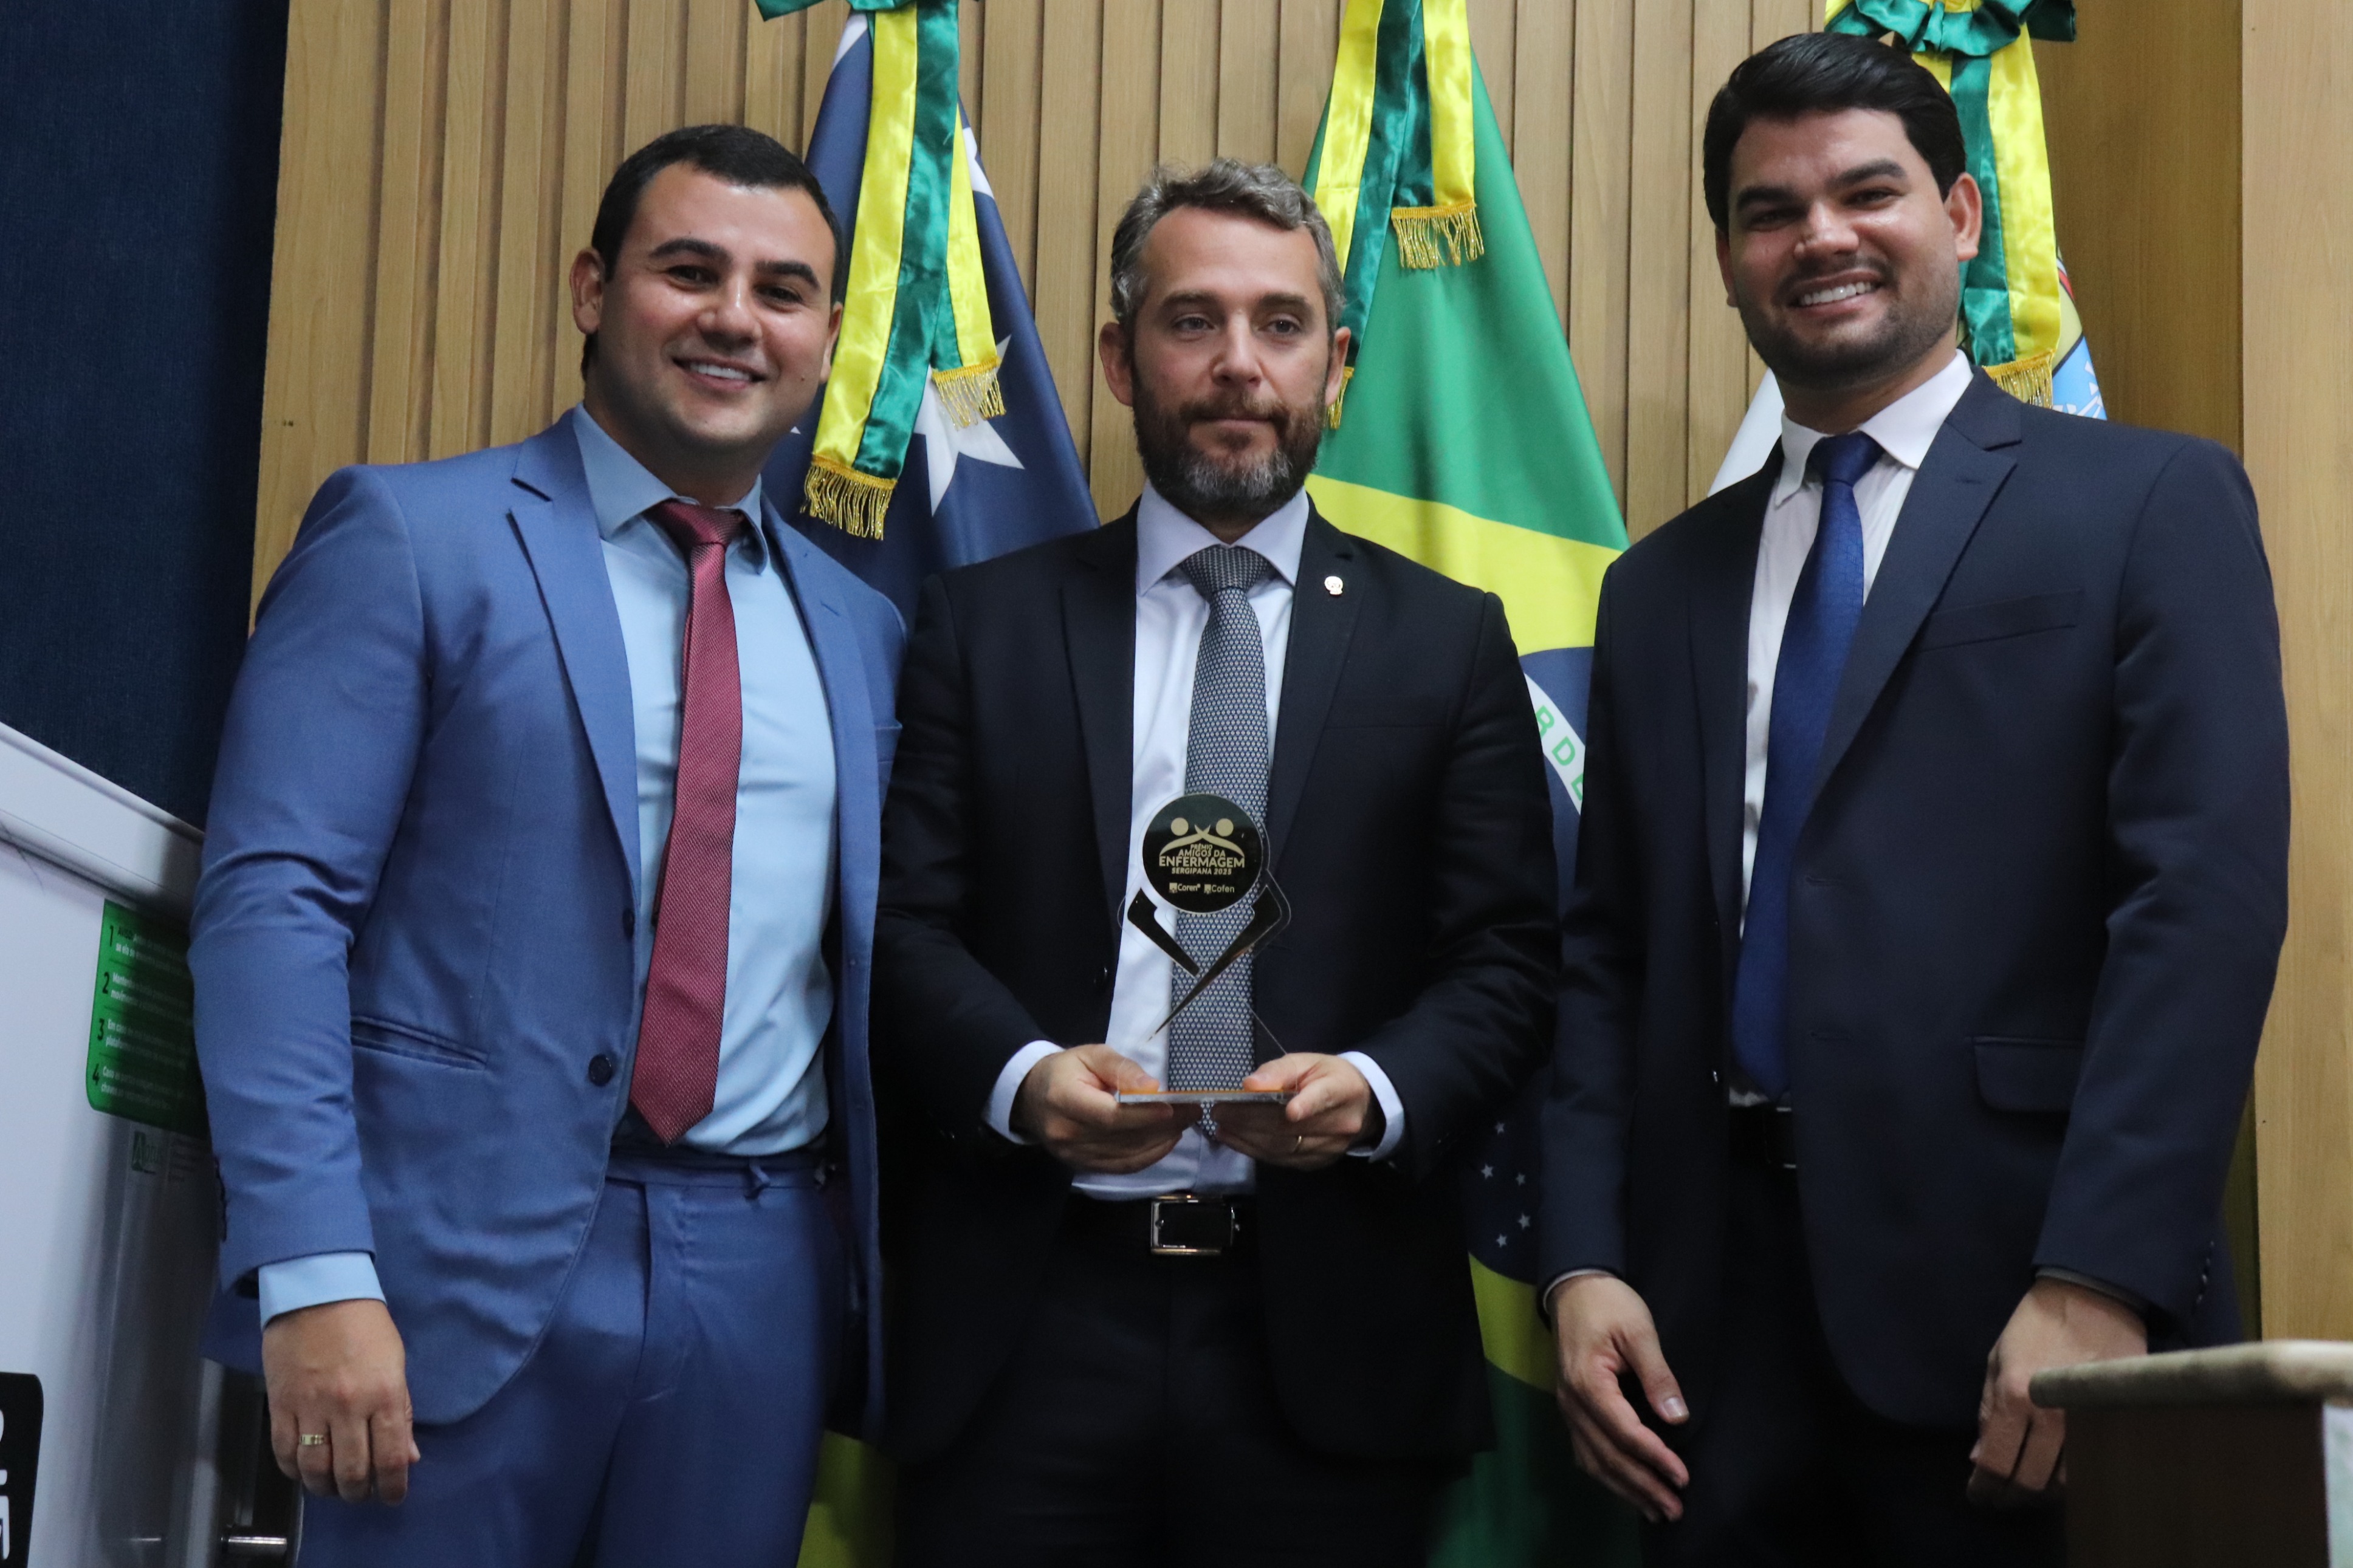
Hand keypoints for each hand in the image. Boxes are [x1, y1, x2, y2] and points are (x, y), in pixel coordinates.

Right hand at [261, 1297, 418, 1504]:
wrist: (317, 1292)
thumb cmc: (365, 1325)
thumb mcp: (396, 1363)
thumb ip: (402, 1412)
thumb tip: (408, 1456)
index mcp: (385, 1394)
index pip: (392, 1457)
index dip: (394, 1486)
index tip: (393, 1496)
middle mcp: (349, 1406)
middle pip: (352, 1471)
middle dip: (358, 1492)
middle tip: (360, 1494)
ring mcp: (312, 1406)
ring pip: (315, 1469)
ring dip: (325, 1488)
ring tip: (333, 1488)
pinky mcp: (281, 1404)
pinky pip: (285, 1452)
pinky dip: (294, 1470)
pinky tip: (304, 1470)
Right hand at [1012, 1044, 1197, 1172]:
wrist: (1031, 1096)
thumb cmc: (1066, 1070)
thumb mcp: (1091, 1055)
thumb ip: (1121, 1068)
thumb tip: (1152, 1087)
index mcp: (1065, 1099)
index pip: (1111, 1115)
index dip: (1145, 1116)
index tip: (1175, 1107)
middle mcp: (1066, 1133)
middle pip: (1122, 1138)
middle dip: (1163, 1127)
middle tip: (1192, 1111)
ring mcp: (1072, 1155)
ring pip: (1126, 1156)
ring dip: (1161, 1142)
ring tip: (1184, 1124)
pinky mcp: (1081, 1166)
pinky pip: (1121, 1167)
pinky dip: (1148, 1156)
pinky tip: (1166, 1141)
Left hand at [1208, 1054, 1378, 1170]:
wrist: (1361, 1106)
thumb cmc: (1328, 1077)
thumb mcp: (1308, 1062)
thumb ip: (1280, 1070)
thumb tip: (1249, 1084)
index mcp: (1342, 1089)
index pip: (1325, 1098)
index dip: (1307, 1105)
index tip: (1289, 1110)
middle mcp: (1341, 1123)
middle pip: (1292, 1127)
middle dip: (1250, 1120)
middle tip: (1220, 1111)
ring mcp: (1330, 1148)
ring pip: (1284, 1147)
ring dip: (1247, 1139)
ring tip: (1222, 1127)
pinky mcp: (1318, 1162)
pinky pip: (1283, 1160)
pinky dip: (1256, 1151)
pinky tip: (1236, 1140)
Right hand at [1550, 1273, 1689, 1522]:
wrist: (1574, 1288)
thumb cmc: (1609, 1304)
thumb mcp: (1639, 1331)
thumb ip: (1657, 1375)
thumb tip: (1677, 1419)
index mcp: (1588, 1383)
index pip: (1624, 1432)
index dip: (1654, 1457)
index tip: (1682, 1476)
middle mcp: (1572, 1404)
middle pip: (1607, 1456)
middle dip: (1642, 1486)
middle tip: (1673, 1509)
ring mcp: (1568, 1409)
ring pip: (1593, 1461)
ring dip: (1625, 1489)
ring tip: (1655, 1510)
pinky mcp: (1572, 1409)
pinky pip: (1586, 1452)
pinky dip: (1607, 1476)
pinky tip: (1626, 1490)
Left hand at [1969, 1277, 2145, 1506]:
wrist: (2092, 1298)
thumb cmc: (2035, 1325)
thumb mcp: (1997, 1360)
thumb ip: (1987, 1412)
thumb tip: (1980, 1459)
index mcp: (2016, 1397)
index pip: (1997, 1463)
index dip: (1984, 1487)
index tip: (1979, 1496)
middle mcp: (2053, 1416)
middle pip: (2031, 1482)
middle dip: (2010, 1495)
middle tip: (2001, 1496)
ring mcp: (2087, 1421)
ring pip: (2064, 1482)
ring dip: (2042, 1490)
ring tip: (2028, 1485)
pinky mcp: (2114, 1420)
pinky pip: (2091, 1465)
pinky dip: (2072, 1477)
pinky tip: (2058, 1472)